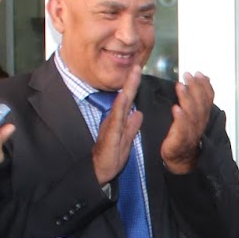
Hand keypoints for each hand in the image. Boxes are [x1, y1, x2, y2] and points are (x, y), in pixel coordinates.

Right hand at [91, 66, 143, 185]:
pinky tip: (124, 97)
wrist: (99, 172)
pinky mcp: (110, 134)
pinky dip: (121, 106)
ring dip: (128, 88)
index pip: (128, 101)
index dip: (134, 86)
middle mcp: (114, 120)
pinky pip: (116, 118)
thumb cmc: (111, 158)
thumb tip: (138, 114)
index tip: (139, 71)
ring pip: (121, 103)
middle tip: (137, 65)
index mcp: (118, 121)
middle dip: (131, 81)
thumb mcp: (126, 141)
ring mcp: (111, 125)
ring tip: (134, 74)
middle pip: (125, 97)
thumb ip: (132, 127)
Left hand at [162, 71, 214, 173]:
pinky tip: (176, 109)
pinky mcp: (179, 141)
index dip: (205, 86)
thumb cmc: (183, 137)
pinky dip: (180, 119)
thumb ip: (198, 98)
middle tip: (188, 76)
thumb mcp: (193, 115)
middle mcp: (199, 124)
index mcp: (202, 118)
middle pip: (200, 104)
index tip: (199, 74)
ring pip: (192, 114)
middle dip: (196, 88)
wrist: (180, 161)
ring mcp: (190, 133)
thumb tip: (205, 80)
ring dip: (187, 99)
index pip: (207, 99)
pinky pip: (181, 129)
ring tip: (181, 86)